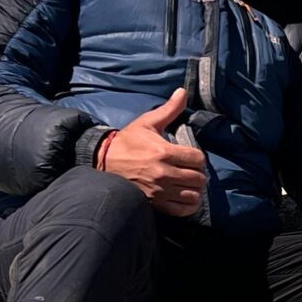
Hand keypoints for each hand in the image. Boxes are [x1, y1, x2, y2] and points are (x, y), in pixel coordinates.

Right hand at [98, 88, 205, 215]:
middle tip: (190, 170)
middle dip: (197, 173)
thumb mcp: (147, 122)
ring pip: (193, 195)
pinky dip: (189, 205)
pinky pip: (182, 210)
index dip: (198, 158)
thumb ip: (169, 109)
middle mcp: (164, 173)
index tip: (191, 157)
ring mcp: (160, 191)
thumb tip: (183, 91)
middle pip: (198, 178)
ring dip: (194, 189)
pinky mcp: (155, 204)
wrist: (104, 162)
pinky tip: (185, 196)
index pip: (198, 159)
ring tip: (188, 183)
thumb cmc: (127, 142)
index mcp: (164, 152)